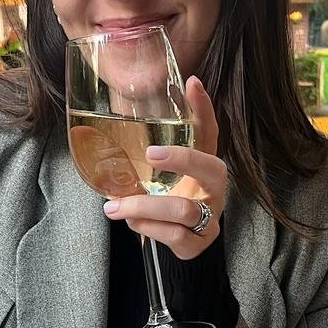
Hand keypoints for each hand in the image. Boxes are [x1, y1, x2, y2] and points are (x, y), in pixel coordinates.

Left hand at [102, 76, 225, 258]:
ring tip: (114, 207)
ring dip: (144, 206)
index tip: (191, 83)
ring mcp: (209, 218)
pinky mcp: (197, 244)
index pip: (211, 132)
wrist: (176, 245)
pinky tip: (131, 223)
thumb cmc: (166, 202)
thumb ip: (148, 153)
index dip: (205, 108)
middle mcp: (214, 190)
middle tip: (150, 154)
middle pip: (212, 168)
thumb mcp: (159, 175)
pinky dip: (147, 228)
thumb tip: (115, 123)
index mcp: (205, 167)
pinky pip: (174, 235)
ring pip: (183, 209)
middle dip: (182, 159)